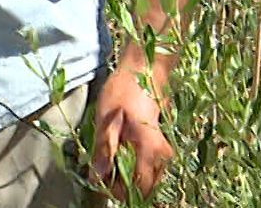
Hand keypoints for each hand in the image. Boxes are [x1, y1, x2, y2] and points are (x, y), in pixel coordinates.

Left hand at [89, 66, 173, 200]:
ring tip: (108, 161)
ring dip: (126, 175)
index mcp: (150, 150)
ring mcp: (163, 150)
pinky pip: (147, 166)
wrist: (143, 70)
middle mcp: (162, 154)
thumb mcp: (108, 118)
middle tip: (103, 171)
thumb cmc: (125, 90)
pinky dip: (132, 165)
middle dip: (122, 184)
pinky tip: (118, 153)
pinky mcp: (159, 146)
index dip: (119, 191)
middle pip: (144, 185)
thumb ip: (104, 149)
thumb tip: (97, 177)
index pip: (139, 187)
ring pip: (146, 177)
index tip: (102, 184)